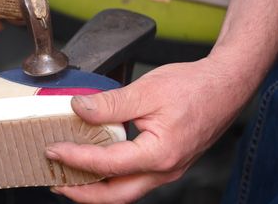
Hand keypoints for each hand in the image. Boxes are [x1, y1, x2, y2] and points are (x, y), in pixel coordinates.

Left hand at [45, 57, 253, 202]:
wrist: (225, 85)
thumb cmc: (194, 87)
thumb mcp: (147, 90)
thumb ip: (110, 103)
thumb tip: (79, 109)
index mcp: (160, 153)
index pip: (107, 164)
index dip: (75, 158)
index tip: (53, 150)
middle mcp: (165, 169)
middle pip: (116, 195)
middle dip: (82, 194)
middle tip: (55, 182)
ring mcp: (167, 169)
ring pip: (125, 191)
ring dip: (95, 188)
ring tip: (70, 176)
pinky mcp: (166, 162)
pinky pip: (134, 179)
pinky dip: (111, 177)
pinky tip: (97, 165)